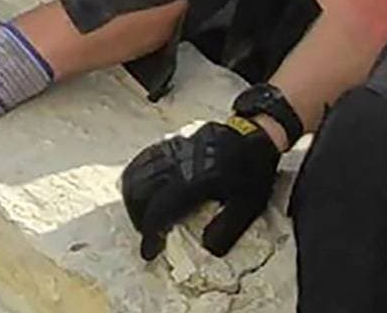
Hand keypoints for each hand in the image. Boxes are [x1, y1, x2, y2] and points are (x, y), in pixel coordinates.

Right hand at [120, 118, 280, 260]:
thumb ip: (227, 229)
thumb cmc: (251, 170)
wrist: (253, 134)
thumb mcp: (248, 206)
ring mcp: (167, 149)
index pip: (159, 211)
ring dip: (133, 199)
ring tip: (143, 215)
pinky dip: (134, 178)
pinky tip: (142, 189)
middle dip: (137, 218)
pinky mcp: (167, 141)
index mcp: (193, 182)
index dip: (150, 234)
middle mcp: (174, 164)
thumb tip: (208, 249)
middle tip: (146, 234)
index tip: (148, 251)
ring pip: (133, 175)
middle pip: (138, 193)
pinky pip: (140, 160)